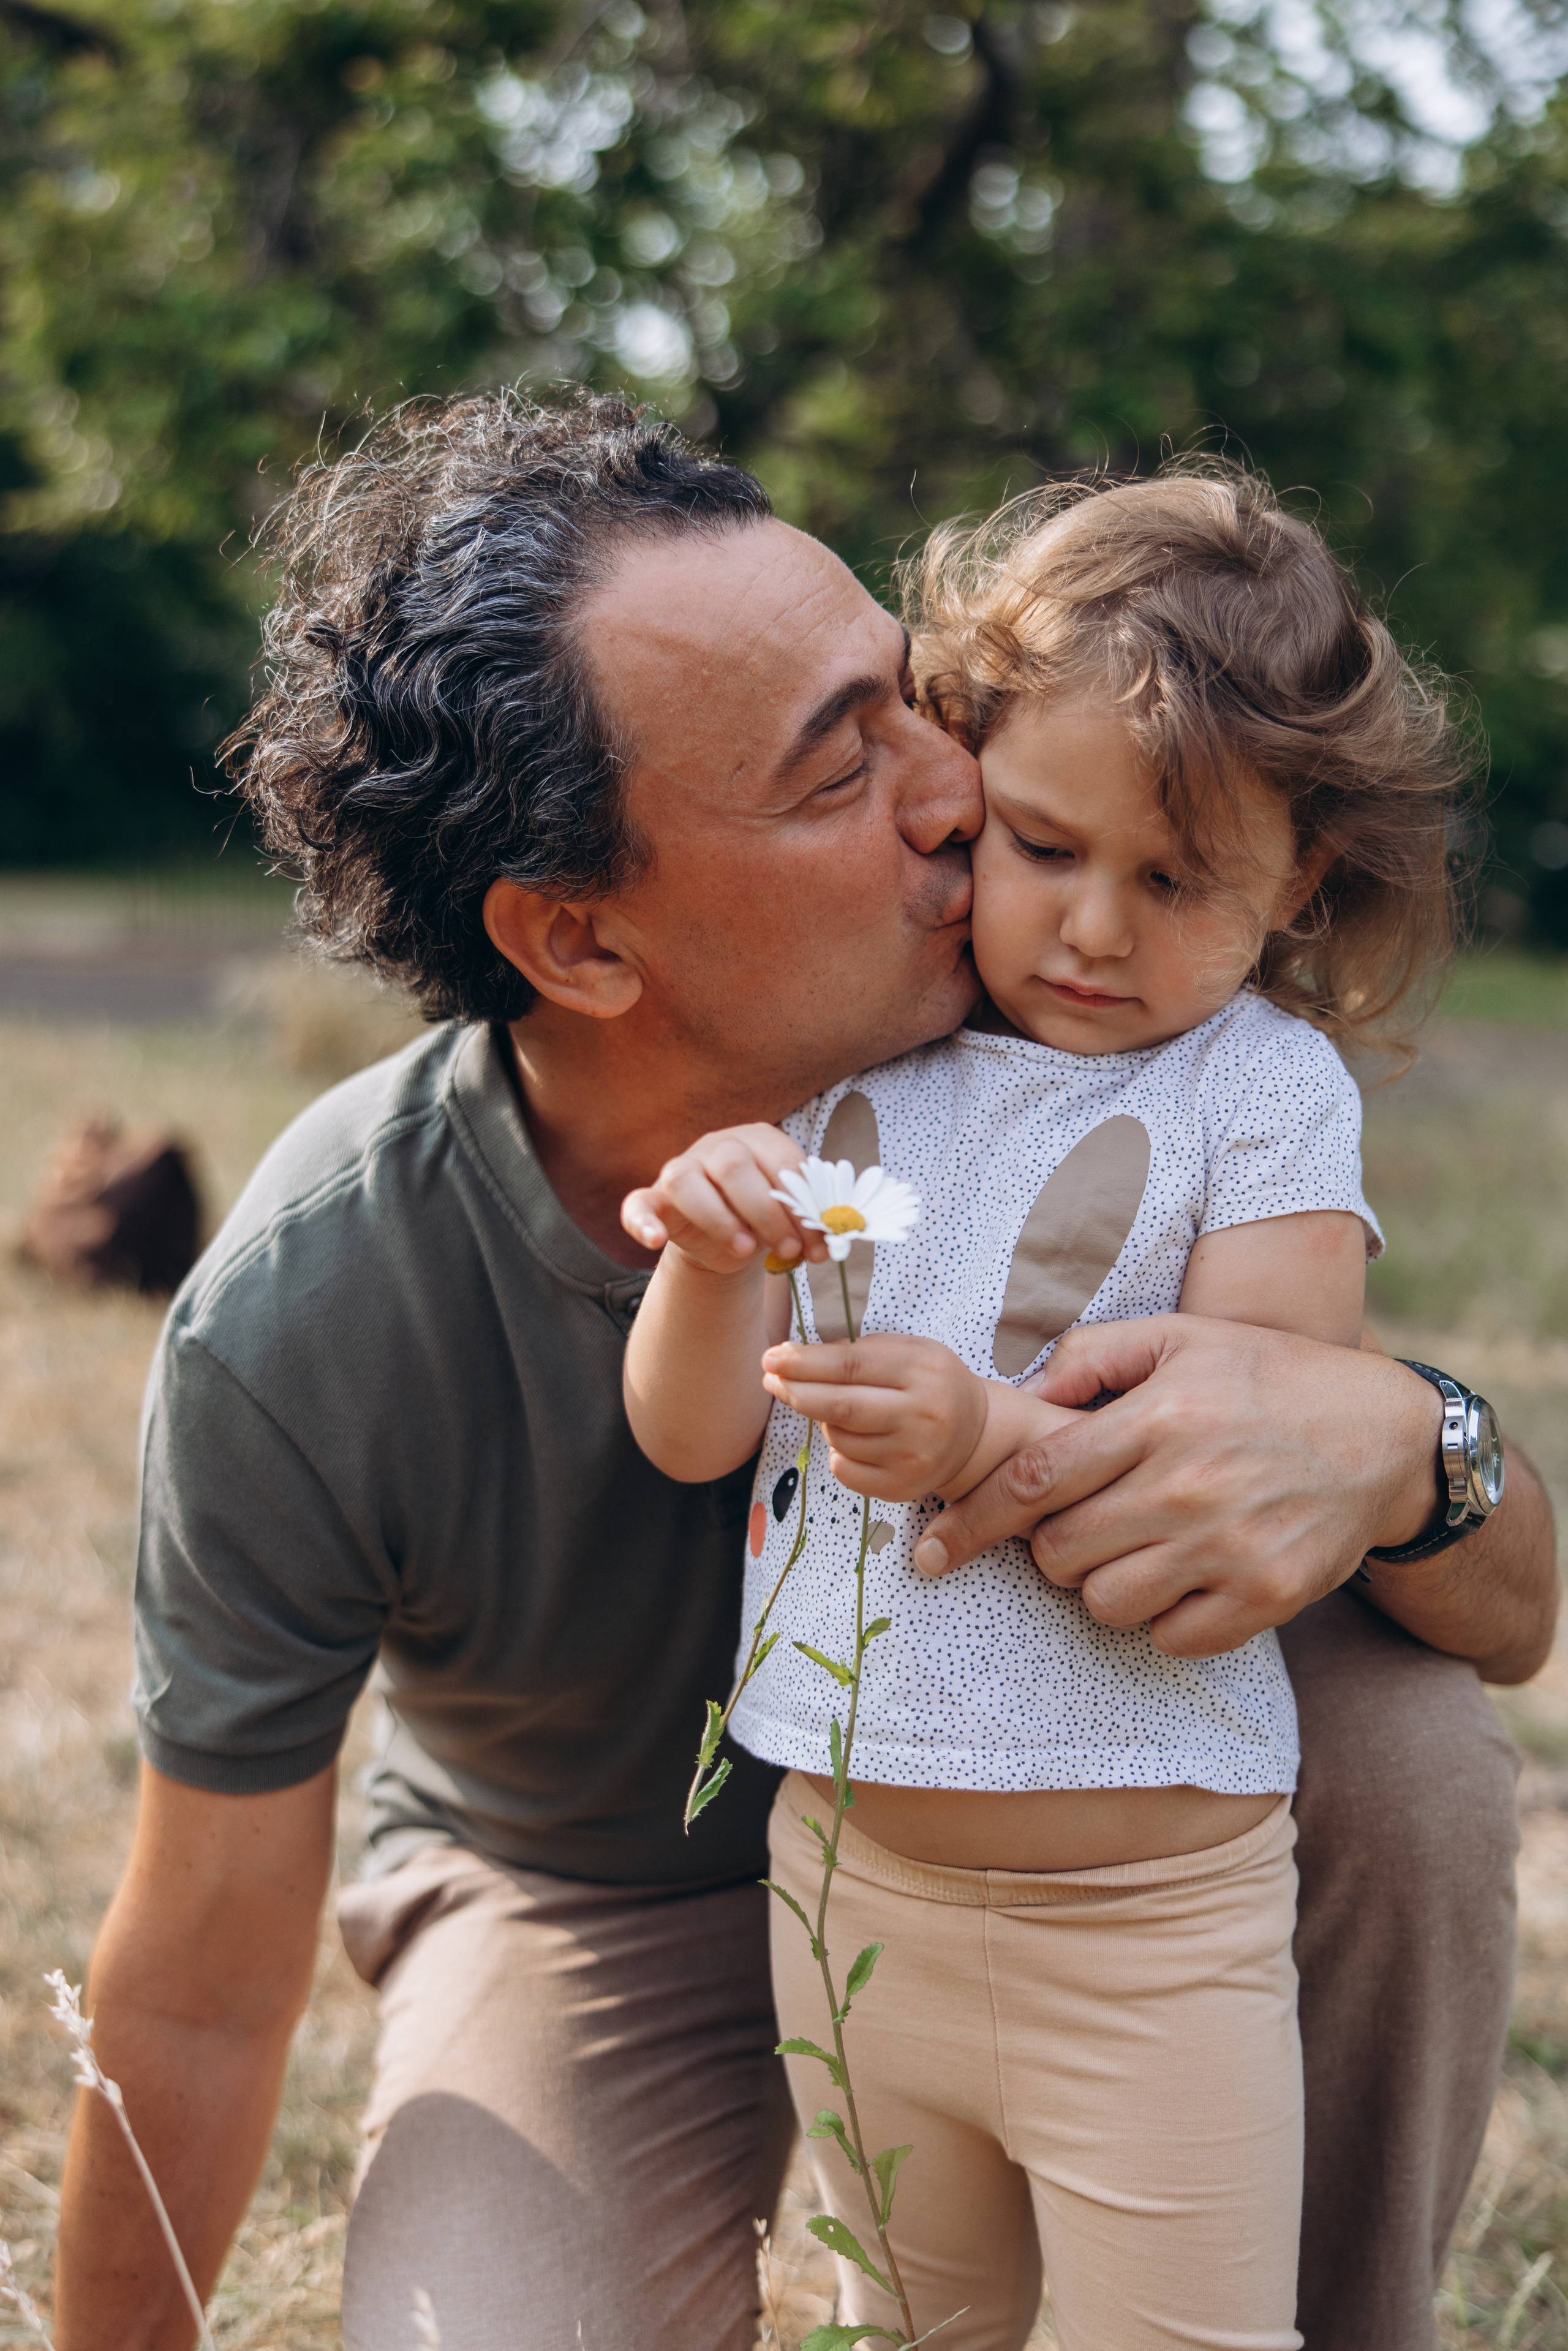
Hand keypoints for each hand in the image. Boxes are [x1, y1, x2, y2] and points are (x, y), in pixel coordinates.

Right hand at [621, 1124, 828, 1276]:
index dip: (802, 1204)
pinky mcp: (653, 1199)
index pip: (780, 1161)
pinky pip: (636, 1204)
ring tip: (746, 1250)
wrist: (727, 1242)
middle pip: (734, 1165)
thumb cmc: (765, 1220)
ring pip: (686, 1181)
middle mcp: (717, 1147)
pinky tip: (653, 1240)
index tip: (819, 1244)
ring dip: (719, 1218)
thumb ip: (810, 1216)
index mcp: (759, 1140)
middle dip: (767, 1212)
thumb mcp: (791, 1216)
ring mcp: (681, 1169)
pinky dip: (640, 1221)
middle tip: (789, 1250)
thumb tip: (839, 1230)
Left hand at [761, 1334, 989, 1501]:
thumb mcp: (907, 1351)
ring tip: (837, 1409)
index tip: (771, 1357)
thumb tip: (792, 1358)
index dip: (804, 1363)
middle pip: (840, 1407)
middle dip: (796, 1392)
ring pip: (839, 1439)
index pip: (850, 1366)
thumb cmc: (928, 1383)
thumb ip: (856, 1351)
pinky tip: (853, 1441)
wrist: (974, 1433)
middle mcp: (922, 1415)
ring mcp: (914, 1456)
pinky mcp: (904, 1487)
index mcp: (922, 1370)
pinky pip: (846, 1470)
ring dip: (823, 1422)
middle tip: (770, 1380)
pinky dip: (837, 1453)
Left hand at [908, 1314, 1442, 1657]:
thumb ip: (1095, 1356)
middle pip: (1060, 1551)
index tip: (935, 1546)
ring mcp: (1230, 1548)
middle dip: (1051, 1545)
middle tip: (1083, 1523)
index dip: (974, 1517)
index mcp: (1159, 1418)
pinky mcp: (1267, 1597)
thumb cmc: (1269, 1377)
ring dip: (1102, 1584)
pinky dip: (1162, 1619)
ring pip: (1105, 1602)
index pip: (1036, 1479)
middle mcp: (1189, 1486)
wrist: (1387, 1434)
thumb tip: (1023, 1395)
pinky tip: (1182, 1578)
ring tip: (1136, 1548)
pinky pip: (1170, 1638)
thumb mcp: (1183, 1336)